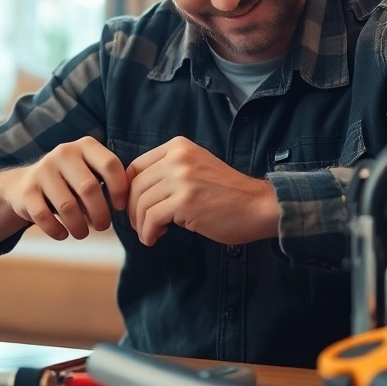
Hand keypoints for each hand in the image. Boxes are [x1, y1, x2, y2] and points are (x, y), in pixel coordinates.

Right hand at [0, 137, 128, 240]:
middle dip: (100, 214)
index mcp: (85, 146)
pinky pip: (44, 216)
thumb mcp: (91, 173)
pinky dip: (57, 231)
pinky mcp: (27, 190)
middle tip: (103, 226)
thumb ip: (111, 182)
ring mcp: (42, 170)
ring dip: (79, 227)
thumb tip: (132, 205)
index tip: (121, 207)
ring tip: (83, 233)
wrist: (25, 184)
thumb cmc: (71, 183)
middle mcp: (63, 153)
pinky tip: (63, 234)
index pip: (110, 165)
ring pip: (67, 206)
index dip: (120, 189)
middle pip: (89, 188)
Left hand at [125, 136, 279, 246]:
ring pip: (141, 203)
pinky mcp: (185, 202)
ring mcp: (181, 179)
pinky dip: (148, 232)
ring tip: (150, 233)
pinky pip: (152, 218)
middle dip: (132, 210)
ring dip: (141, 224)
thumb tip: (136, 192)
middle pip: (136, 186)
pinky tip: (155, 238)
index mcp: (178, 147)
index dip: (128, 190)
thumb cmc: (227, 194)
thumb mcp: (196, 168)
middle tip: (139, 224)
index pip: (136, 166)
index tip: (132, 206)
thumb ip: (168, 172)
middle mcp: (178, 158)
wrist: (258, 206)